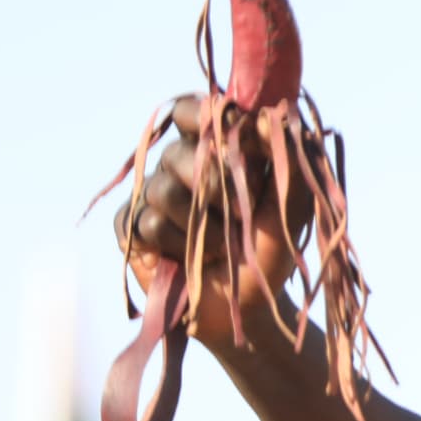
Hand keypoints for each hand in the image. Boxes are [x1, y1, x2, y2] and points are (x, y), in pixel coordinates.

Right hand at [109, 94, 302, 344]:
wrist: (245, 309)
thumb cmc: (269, 256)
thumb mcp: (290, 211)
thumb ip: (287, 163)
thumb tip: (264, 116)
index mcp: (214, 151)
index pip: (193, 110)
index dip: (206, 118)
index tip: (234, 143)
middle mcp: (178, 166)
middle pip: (178, 153)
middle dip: (213, 188)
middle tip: (239, 219)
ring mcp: (151, 195)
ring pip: (162, 190)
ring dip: (200, 227)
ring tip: (220, 248)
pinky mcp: (130, 227)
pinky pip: (144, 223)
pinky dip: (175, 246)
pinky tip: (187, 260)